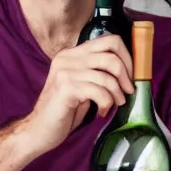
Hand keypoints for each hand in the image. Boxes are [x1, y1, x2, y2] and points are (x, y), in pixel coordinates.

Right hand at [25, 34, 133, 155]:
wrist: (39, 130)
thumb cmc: (64, 110)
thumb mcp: (82, 84)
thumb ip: (97, 72)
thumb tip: (128, 70)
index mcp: (73, 53)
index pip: (109, 40)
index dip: (127, 56)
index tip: (130, 75)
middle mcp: (68, 57)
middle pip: (111, 54)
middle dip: (126, 74)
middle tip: (127, 91)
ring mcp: (66, 71)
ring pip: (107, 75)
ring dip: (117, 93)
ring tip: (114, 104)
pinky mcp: (66, 87)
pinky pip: (99, 91)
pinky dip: (106, 103)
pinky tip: (101, 111)